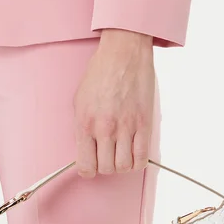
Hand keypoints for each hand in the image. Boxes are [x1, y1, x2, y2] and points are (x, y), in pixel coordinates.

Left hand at [73, 28, 154, 176]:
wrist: (123, 54)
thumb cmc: (100, 74)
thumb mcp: (79, 101)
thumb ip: (81, 127)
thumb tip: (85, 148)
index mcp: (85, 124)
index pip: (85, 165)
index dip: (88, 170)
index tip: (91, 165)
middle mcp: (105, 129)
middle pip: (106, 169)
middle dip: (105, 167)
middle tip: (107, 156)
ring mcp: (126, 127)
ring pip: (124, 167)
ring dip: (122, 165)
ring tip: (120, 154)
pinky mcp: (144, 123)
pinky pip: (142, 157)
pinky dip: (138, 162)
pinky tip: (134, 153)